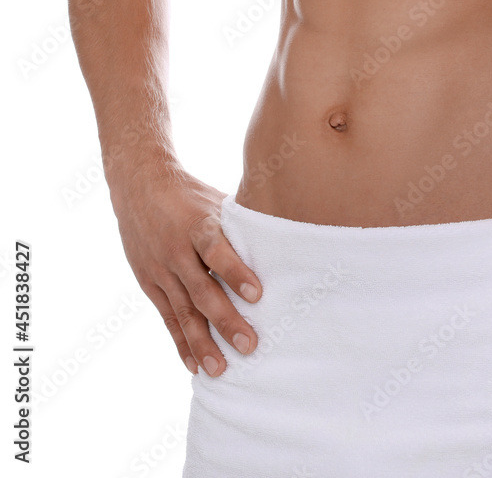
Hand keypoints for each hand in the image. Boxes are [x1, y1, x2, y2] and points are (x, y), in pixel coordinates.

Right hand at [109, 163, 260, 376]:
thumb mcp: (218, 200)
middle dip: (226, 320)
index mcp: (198, 224)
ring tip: (220, 369)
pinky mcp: (149, 283)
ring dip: (202, 342)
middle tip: (249, 345)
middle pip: (201, 290)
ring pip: (183, 311)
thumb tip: (288, 238)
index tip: (258, 295)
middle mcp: (176, 250)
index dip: (236, 271)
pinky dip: (181, 342)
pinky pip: (167, 318)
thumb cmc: (193, 194)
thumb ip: (244, 224)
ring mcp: (160, 270)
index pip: (217, 249)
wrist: (139, 185)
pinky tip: (195, 365)